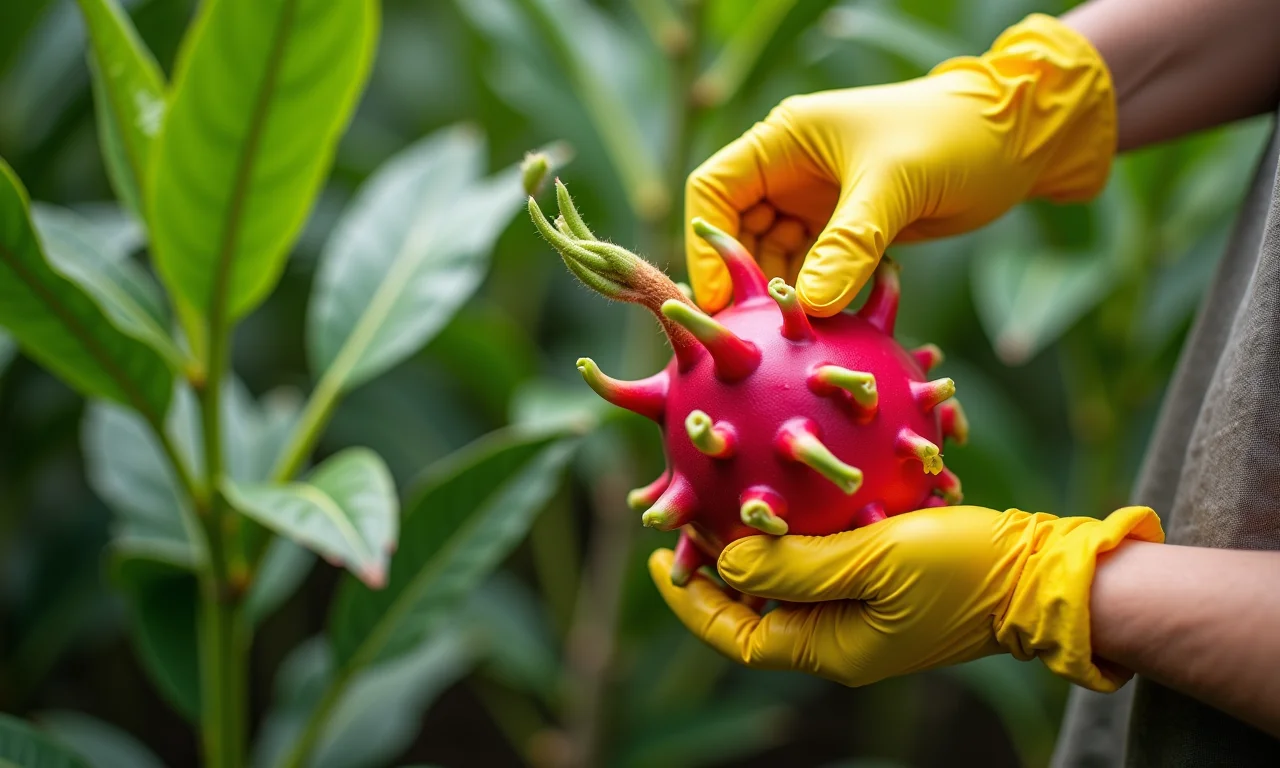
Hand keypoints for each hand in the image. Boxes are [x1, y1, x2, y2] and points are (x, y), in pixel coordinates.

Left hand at [649, 504, 1161, 690]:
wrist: (1042, 573)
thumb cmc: (963, 568)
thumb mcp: (876, 559)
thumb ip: (798, 564)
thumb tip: (727, 558)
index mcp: (830, 646)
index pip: (738, 634)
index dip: (693, 603)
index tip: (663, 561)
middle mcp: (839, 637)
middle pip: (756, 608)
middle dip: (717, 571)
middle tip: (685, 521)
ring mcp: (864, 614)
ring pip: (789, 584)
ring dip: (756, 550)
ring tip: (723, 502)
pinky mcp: (886, 586)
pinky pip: (826, 565)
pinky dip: (800, 536)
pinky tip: (790, 491)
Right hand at [684, 13, 1115, 316]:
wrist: (1016, 140)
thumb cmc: (953, 139)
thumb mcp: (896, 186)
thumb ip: (848, 245)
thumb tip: (807, 306)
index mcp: (784, 142)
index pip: (714, 192)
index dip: (709, 247)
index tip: (722, 299)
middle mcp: (790, 172)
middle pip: (738, 234)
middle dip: (744, 282)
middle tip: (752, 337)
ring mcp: (817, 205)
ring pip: (775, 260)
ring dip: (782, 299)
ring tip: (789, 342)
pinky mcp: (848, 233)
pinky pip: (815, 274)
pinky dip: (817, 303)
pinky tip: (825, 334)